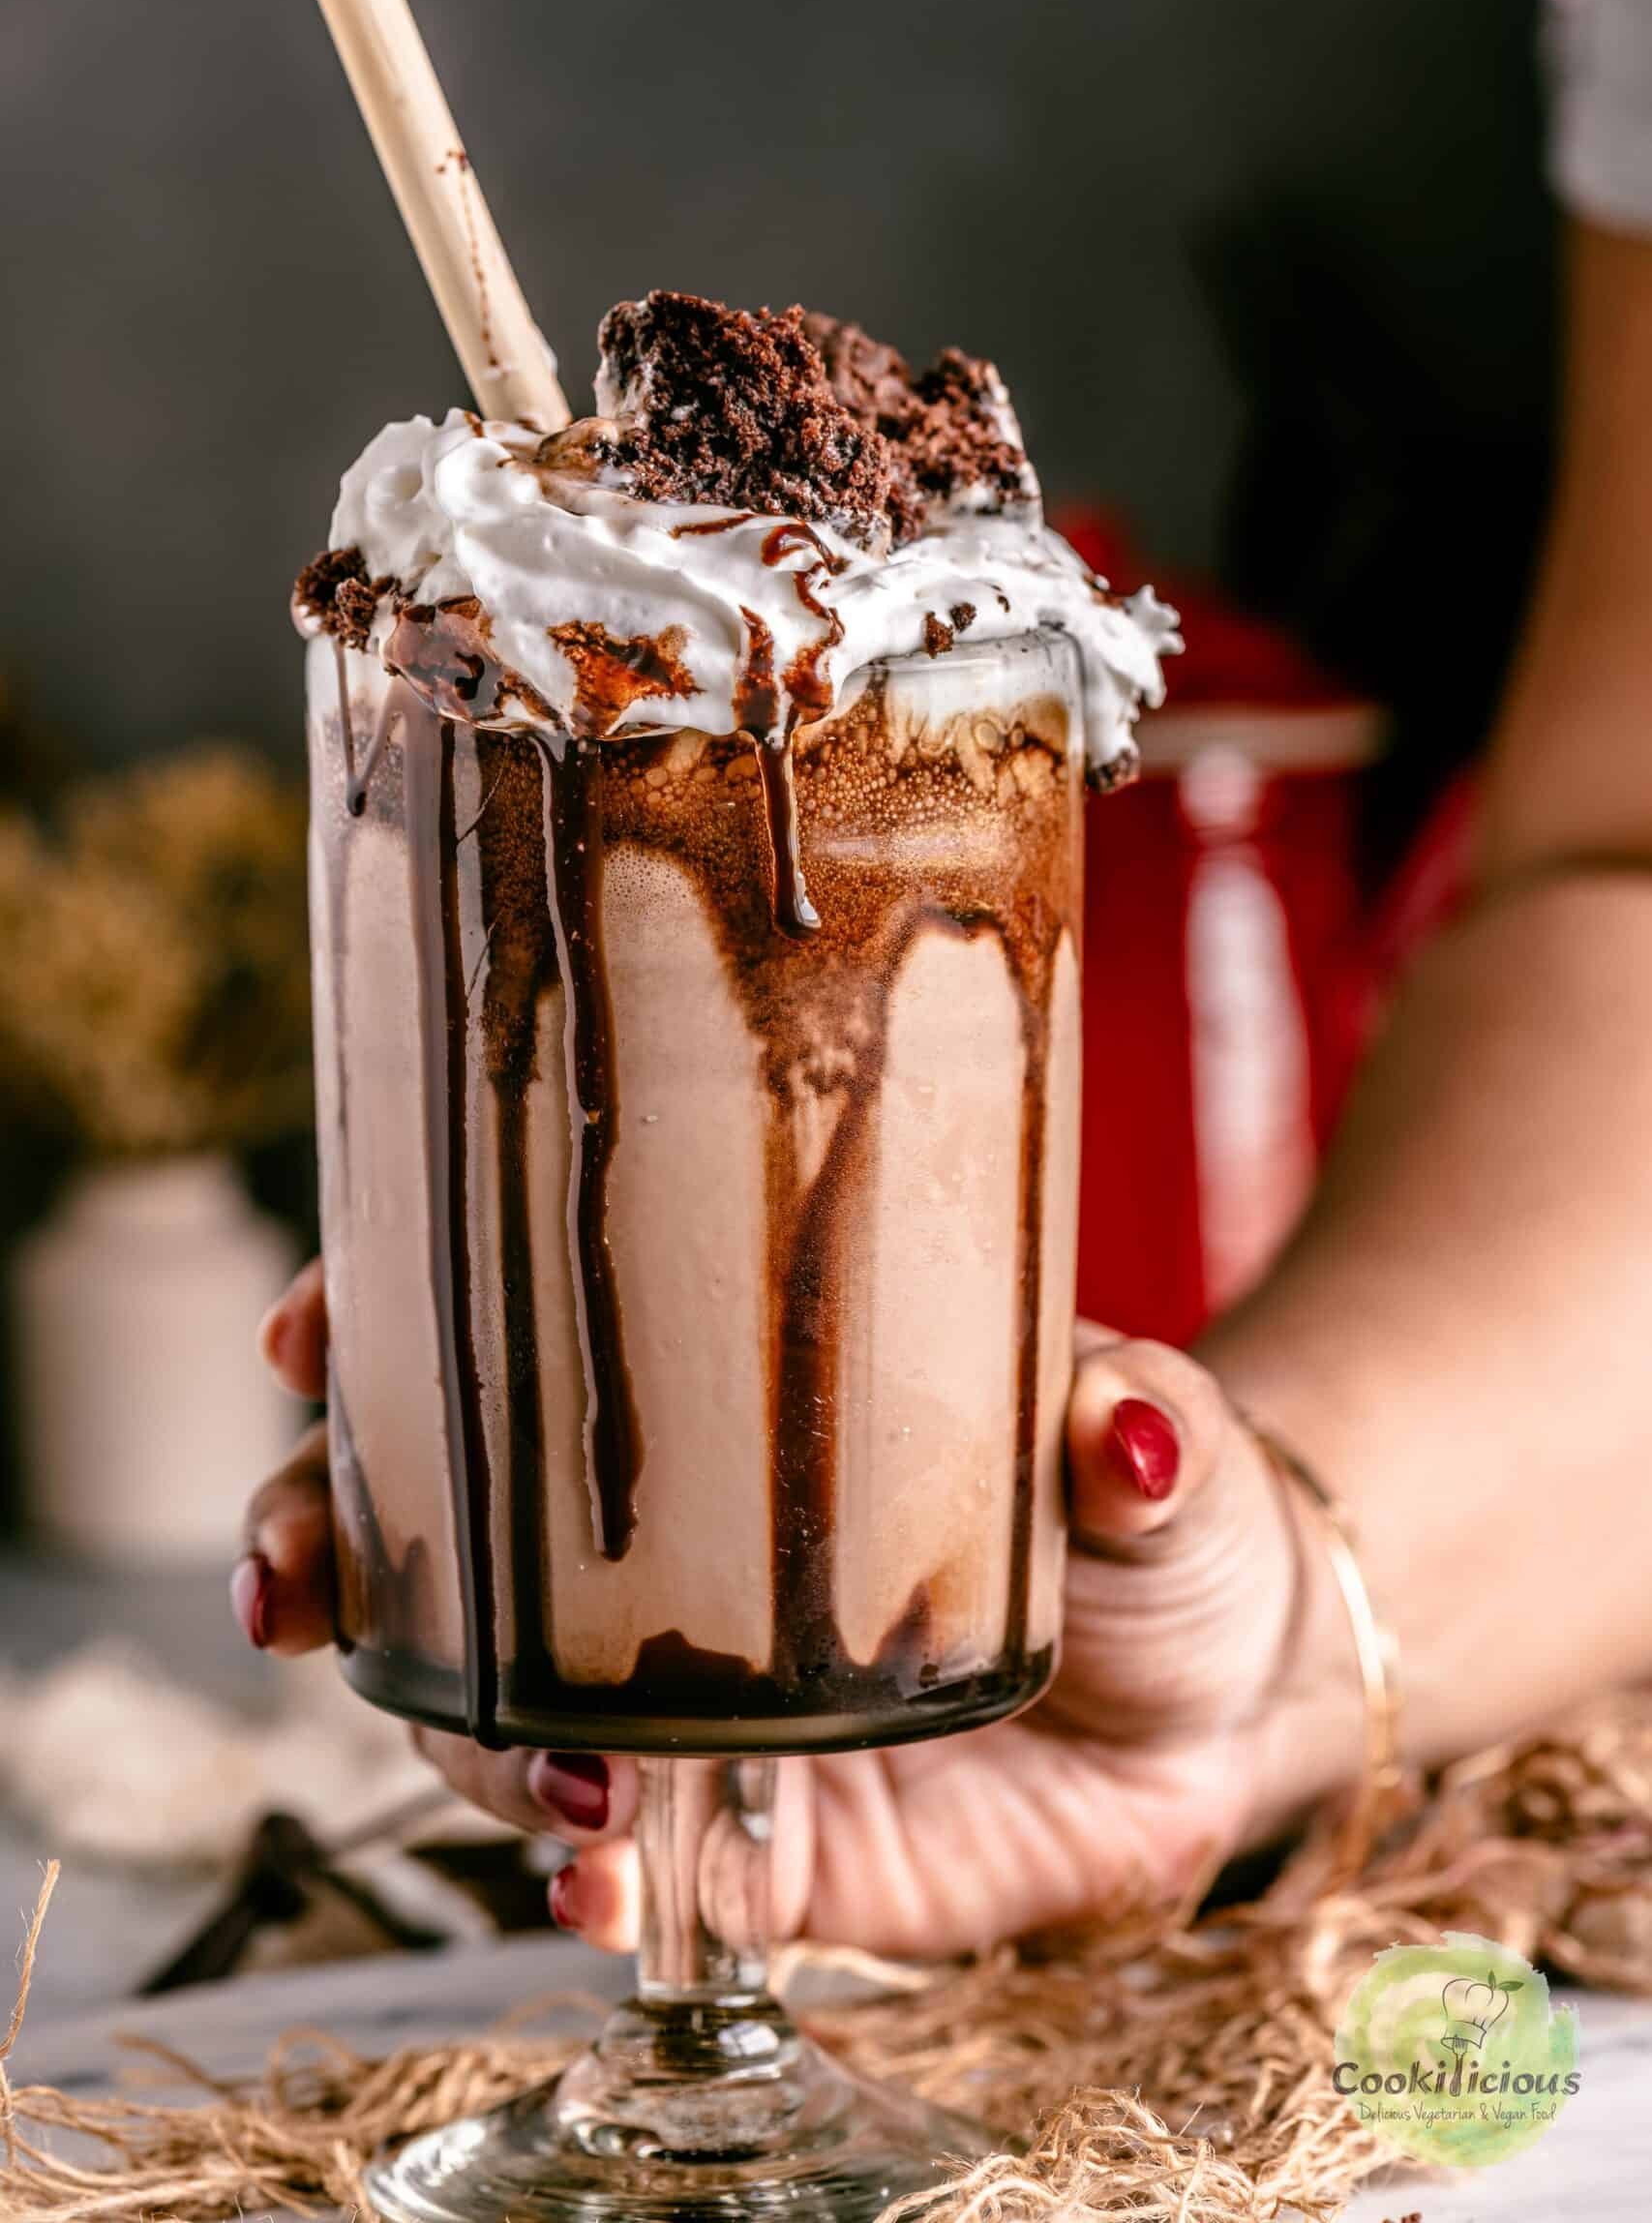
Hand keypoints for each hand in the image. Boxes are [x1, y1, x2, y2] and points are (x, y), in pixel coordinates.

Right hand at [241, 1267, 1353, 1956]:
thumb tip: (1121, 1430)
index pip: (521, 1349)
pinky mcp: (774, 1850)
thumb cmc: (1160, 1506)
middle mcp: (678, 1556)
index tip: (315, 1326)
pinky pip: (647, 1874)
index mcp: (732, 1408)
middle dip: (332, 1548)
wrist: (1228, 1680)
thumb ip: (1128, 1429)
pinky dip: (600, 1881)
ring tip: (544, 1752)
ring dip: (472, 1735)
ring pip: (510, 1716)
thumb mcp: (1151, 1436)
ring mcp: (709, 1706)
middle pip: (448, 1541)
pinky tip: (600, 1875)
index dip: (390, 1331)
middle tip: (301, 1575)